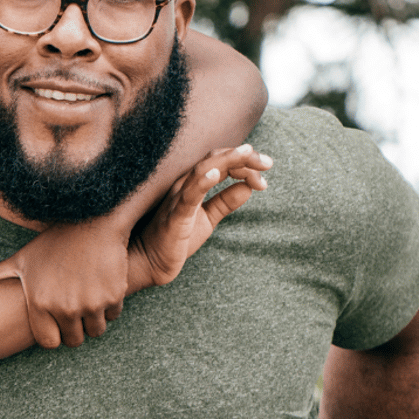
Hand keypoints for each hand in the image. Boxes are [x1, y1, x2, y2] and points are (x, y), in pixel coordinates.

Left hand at [0, 220, 129, 347]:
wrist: (92, 221)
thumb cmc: (54, 241)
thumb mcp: (23, 257)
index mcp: (40, 303)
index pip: (48, 342)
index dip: (53, 336)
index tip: (57, 326)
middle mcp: (65, 308)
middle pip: (74, 340)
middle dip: (75, 331)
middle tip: (76, 315)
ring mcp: (91, 304)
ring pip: (95, 331)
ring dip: (93, 320)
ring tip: (89, 301)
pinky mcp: (113, 296)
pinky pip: (113, 315)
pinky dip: (110, 307)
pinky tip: (103, 289)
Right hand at [130, 144, 269, 288]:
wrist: (150, 264)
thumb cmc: (175, 240)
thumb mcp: (208, 218)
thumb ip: (225, 202)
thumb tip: (248, 187)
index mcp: (192, 185)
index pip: (220, 162)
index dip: (245, 163)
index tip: (265, 173)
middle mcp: (184, 185)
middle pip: (215, 159)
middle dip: (243, 157)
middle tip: (268, 163)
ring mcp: (177, 199)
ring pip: (203, 170)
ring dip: (228, 160)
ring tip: (249, 154)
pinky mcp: (175, 216)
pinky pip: (189, 195)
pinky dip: (202, 182)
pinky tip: (216, 174)